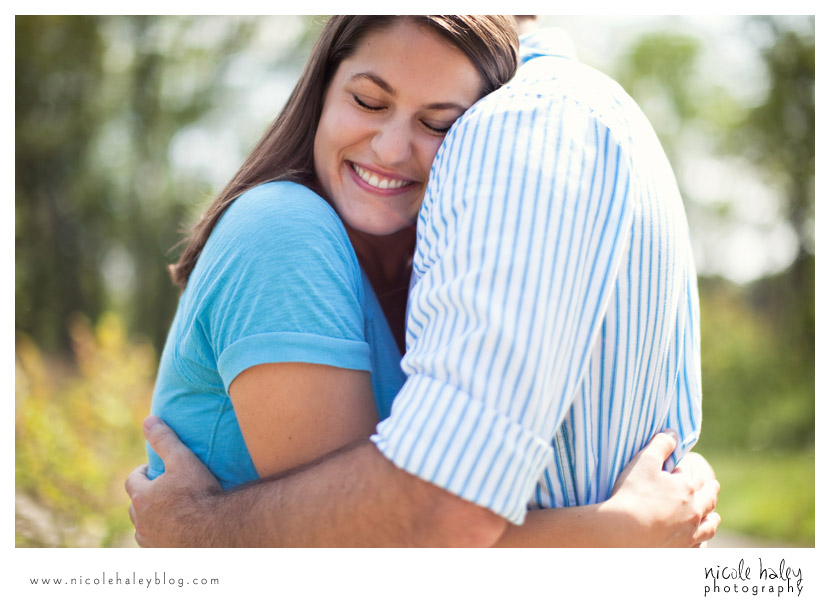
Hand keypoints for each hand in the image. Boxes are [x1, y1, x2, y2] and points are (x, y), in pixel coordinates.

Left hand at [125, 416, 221, 546]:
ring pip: (143, 526)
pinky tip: (177, 530)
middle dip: (145, 495)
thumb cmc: (200, 493)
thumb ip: (165, 439)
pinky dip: (162, 534)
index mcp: (142, 497)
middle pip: (135, 505)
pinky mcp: (163, 554)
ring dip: (151, 517)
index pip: (132, 480)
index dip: (141, 473)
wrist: (217, 530)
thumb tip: (148, 420)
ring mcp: (151, 540)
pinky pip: (156, 542)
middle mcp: (141, 521)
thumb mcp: (183, 459)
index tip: (152, 469)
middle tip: (162, 489)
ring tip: (169, 510)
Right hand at [605, 431, 720, 546]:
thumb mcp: (644, 461)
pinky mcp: (680, 551)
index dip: (689, 472)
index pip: (692, 478)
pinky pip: (698, 547)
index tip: (687, 470)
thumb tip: (673, 432)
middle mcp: (693, 513)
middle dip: (711, 492)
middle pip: (708, 501)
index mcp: (686, 489)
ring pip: (709, 527)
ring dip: (712, 519)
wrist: (623, 532)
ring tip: (714, 517)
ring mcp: (688, 535)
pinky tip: (699, 542)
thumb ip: (661, 444)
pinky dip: (702, 542)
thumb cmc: (632, 493)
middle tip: (714, 488)